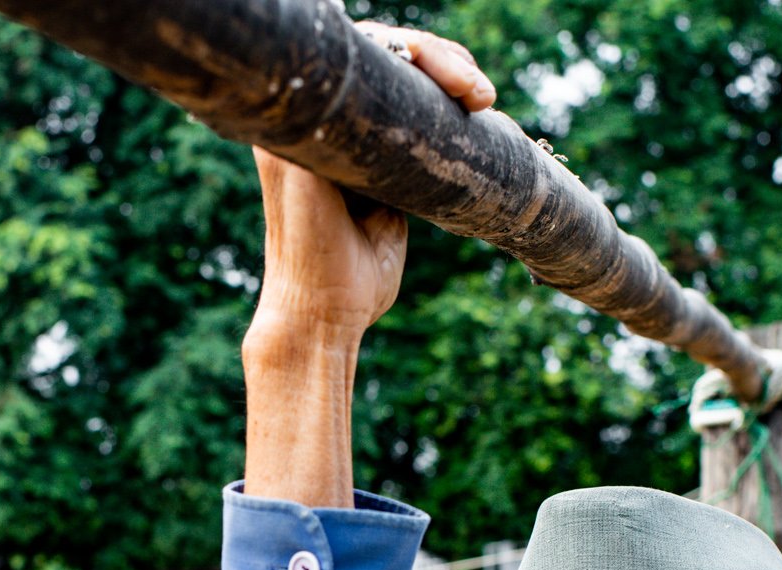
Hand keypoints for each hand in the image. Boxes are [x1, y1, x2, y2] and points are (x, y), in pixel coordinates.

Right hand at [241, 25, 497, 506]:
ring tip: (474, 91)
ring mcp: (299, 115)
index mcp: (322, 131)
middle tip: (482, 94)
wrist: (325, 314)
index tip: (480, 99)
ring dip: (435, 55)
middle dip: (442, 56)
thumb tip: (450, 133)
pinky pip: (361, 58)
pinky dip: (409, 56)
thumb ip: (402, 167)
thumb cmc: (356, 276)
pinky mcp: (302, 123)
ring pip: (373, 43)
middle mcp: (304, 114)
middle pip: (378, 46)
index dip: (435, 67)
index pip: (379, 67)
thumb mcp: (390, 206)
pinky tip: (447, 80)